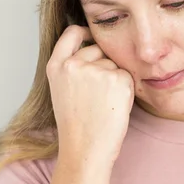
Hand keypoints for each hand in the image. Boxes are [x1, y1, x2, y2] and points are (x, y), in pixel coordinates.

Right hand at [46, 25, 134, 167]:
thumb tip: (91, 44)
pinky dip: (126, 90)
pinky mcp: (117, 80)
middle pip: (98, 49)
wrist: (84, 151)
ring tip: (103, 104)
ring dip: (115, 79)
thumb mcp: (61, 89)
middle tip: (96, 95)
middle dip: (102, 65)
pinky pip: (127, 76)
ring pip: (114, 64)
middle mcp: (74, 64)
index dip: (84, 32)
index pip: (71, 33)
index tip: (91, 36)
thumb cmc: (75, 125)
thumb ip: (71, 66)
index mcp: (56, 66)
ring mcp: (96, 71)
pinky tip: (113, 106)